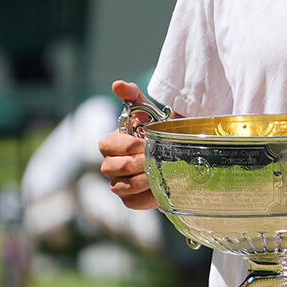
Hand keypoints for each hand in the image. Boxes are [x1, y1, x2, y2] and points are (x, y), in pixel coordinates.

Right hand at [97, 80, 156, 209]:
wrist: (179, 153)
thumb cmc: (159, 130)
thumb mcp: (149, 111)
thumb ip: (133, 96)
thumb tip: (118, 84)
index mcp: (112, 144)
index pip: (107, 146)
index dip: (126, 145)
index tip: (145, 143)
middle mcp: (111, 165)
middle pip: (112, 168)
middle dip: (135, 163)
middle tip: (155, 159)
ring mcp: (119, 183)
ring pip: (121, 187)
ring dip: (141, 181)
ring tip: (158, 174)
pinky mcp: (130, 199)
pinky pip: (132, 202)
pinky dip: (145, 197)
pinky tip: (159, 189)